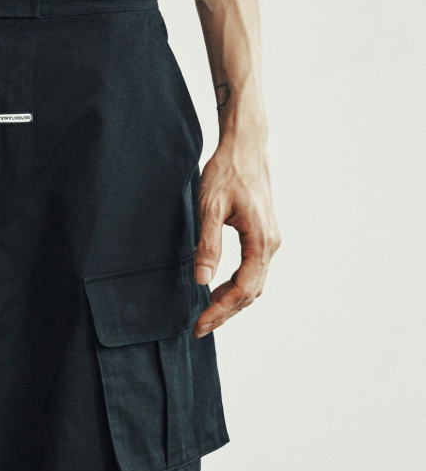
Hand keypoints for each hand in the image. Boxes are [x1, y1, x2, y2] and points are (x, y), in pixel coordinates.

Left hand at [193, 94, 280, 334]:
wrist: (246, 144)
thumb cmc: (228, 170)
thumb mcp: (210, 207)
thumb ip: (208, 245)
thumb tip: (202, 280)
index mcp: (260, 240)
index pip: (242, 290)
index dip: (220, 311)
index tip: (199, 324)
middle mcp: (271, 243)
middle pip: (250, 293)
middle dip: (225, 312)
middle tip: (200, 325)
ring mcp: (271, 240)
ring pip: (254, 284)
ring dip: (232, 301)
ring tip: (208, 310)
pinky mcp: (266, 235)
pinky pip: (254, 271)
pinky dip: (238, 286)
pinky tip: (219, 288)